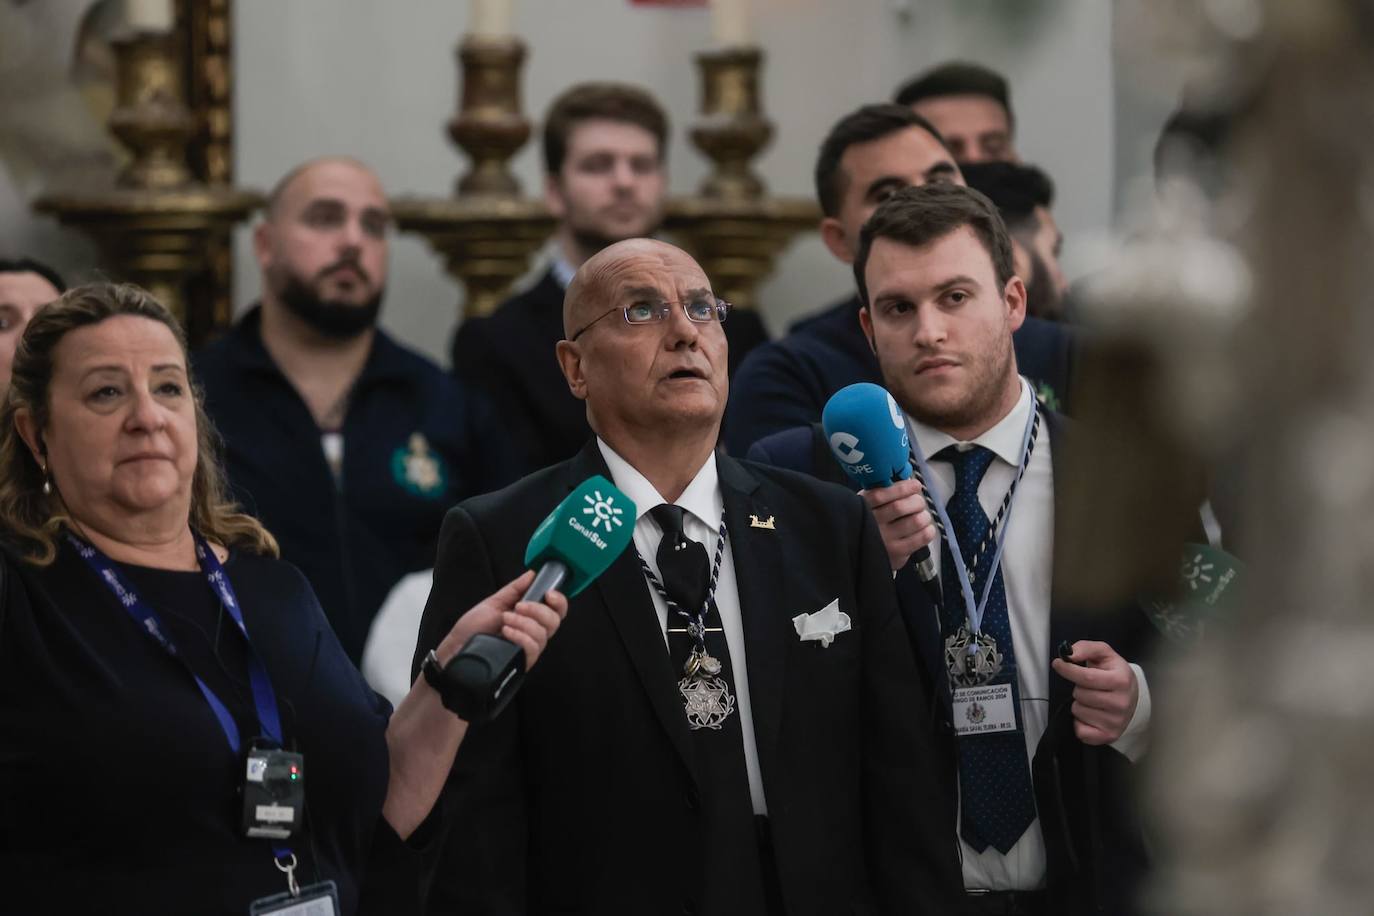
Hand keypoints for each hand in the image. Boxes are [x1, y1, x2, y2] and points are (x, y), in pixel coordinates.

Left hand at [438, 570, 568, 670]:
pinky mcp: (521, 661)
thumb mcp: (494, 602)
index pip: (556, 611)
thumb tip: (532, 574)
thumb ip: (516, 589)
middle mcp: (532, 633)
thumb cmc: (473, 628)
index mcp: (529, 618)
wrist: (456, 648)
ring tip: (505, 619)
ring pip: (543, 634)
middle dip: (538, 610)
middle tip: (519, 606)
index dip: (559, 601)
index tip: (549, 593)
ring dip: (524, 622)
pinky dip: (520, 636)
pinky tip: (506, 632)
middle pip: (554, 621)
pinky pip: (532, 648)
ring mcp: (527, 648)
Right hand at [860, 478, 936, 571]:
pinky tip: (924, 528)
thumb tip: (910, 482)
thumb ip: (883, 492)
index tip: (915, 485)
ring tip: (922, 516)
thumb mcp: (867, 504)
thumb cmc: (872, 523)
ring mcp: (885, 541)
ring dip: (924, 515)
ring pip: (915, 521)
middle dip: (916, 501)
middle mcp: (872, 525)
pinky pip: (923, 537)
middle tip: (918, 502)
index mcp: (863, 508)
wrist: (866, 554)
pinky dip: (929, 529)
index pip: (881, 495)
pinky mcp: (898, 554)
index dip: (903, 488)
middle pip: (900, 507)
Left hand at [1051, 640, 1138, 744]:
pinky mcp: (1109, 736)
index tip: (1057, 664)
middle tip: (1090, 687)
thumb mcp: (1104, 654)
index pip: (1086, 677)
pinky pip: (1079, 730)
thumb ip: (1086, 648)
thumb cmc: (1114, 673)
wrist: (1132, 697)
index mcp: (1121, 680)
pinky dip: (1080, 722)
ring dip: (1079, 704)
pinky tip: (1091, 715)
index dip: (1067, 670)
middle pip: (1080, 695)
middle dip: (1077, 688)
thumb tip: (1069, 654)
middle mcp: (1121, 703)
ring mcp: (1116, 722)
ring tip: (1093, 700)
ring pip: (1077, 711)